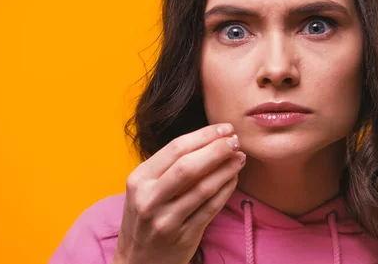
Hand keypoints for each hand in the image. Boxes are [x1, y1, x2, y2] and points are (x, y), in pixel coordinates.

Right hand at [111, 124, 244, 263]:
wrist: (137, 261)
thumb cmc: (145, 217)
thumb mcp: (144, 189)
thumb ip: (168, 167)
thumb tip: (209, 140)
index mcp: (139, 180)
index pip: (175, 149)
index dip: (204, 135)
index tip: (225, 128)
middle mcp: (149, 199)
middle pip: (188, 166)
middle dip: (216, 150)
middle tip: (235, 141)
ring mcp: (166, 220)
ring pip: (203, 188)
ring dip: (226, 169)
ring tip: (240, 157)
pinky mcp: (183, 236)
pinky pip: (210, 208)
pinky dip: (226, 190)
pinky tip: (234, 179)